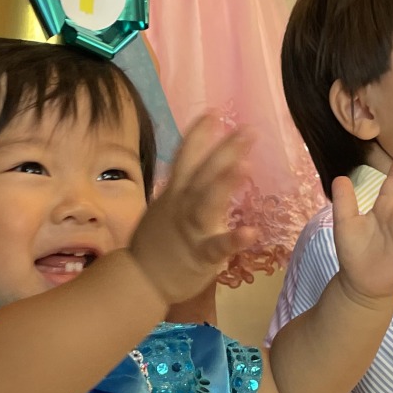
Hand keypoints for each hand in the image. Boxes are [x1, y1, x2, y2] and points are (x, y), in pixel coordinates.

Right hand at [128, 114, 254, 304]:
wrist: (141, 280)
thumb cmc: (156, 244)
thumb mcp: (164, 208)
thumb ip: (181, 188)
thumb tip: (192, 168)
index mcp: (175, 193)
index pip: (185, 158)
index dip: (198, 135)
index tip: (214, 112)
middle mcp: (182, 206)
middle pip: (203, 173)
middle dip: (225, 150)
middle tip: (248, 130)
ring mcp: (191, 229)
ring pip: (207, 203)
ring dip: (224, 184)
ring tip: (245, 166)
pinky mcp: (201, 255)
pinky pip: (217, 246)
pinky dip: (233, 240)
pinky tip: (252, 231)